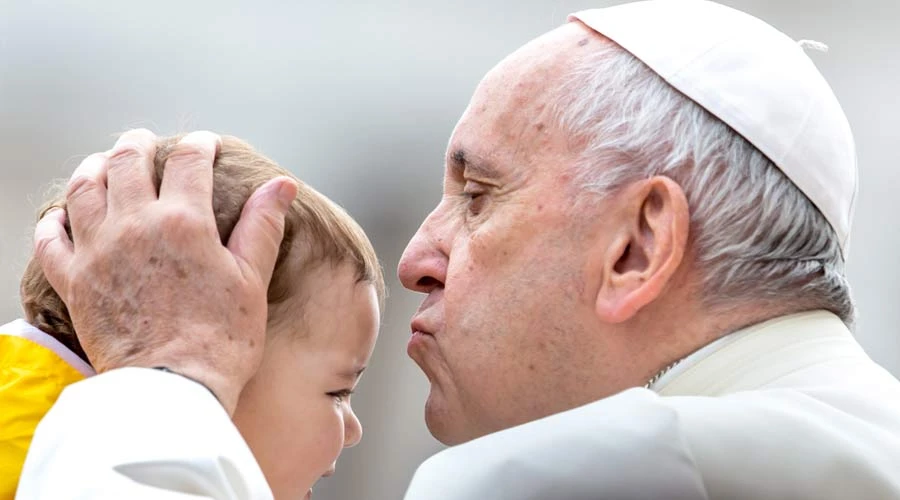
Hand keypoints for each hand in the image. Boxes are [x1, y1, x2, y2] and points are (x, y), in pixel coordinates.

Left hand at [33, 129, 297, 414]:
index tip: (206, 144)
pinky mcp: (74, 282)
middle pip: (128, 161)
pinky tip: (61, 215)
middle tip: (145, 140)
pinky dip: (54, 221)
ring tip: (101, 162)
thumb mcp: (251, 279)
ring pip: (85, 189)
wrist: (173, 389)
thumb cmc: (221, 340)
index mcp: (184, 221)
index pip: (189, 162)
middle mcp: (135, 225)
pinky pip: (51, 240)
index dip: (200, 145)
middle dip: (139, 144)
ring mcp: (98, 251)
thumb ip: (262, 225)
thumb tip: (281, 184)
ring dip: (93, 168)